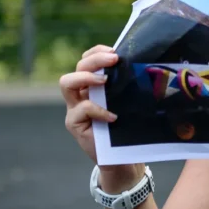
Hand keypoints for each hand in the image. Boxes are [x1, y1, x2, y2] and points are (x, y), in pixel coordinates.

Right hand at [59, 45, 118, 163]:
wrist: (122, 157)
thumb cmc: (127, 127)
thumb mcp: (128, 103)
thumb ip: (126, 87)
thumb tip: (142, 66)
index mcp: (93, 84)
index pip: (87, 59)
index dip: (97, 52)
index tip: (115, 51)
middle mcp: (81, 93)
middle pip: (78, 66)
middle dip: (95, 59)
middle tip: (114, 59)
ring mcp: (74, 108)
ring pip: (67, 82)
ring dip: (86, 77)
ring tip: (105, 81)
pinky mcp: (74, 123)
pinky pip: (81, 109)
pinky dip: (97, 109)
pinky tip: (113, 116)